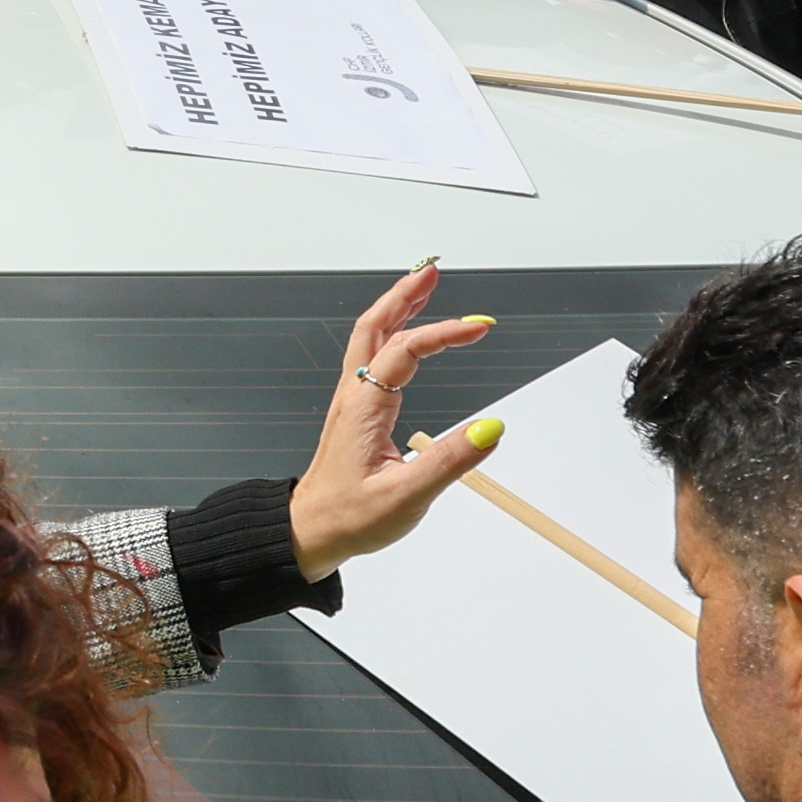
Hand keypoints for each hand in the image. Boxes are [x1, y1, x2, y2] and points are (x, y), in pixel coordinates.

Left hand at [292, 267, 504, 575]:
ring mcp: (353, 400)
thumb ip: (451, 461)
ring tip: (424, 286)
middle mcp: (354, 395)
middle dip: (406, 294)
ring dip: (398, 308)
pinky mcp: (356, 411)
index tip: (481, 326)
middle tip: (433, 270)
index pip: (406, 350)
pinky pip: (374, 356)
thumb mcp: (406, 496)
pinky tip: (408, 335)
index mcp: (364, 407)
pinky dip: (393, 333)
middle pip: (376, 326)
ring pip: (371, 338)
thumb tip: (492, 428)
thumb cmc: (350, 517)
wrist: (309, 531)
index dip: (444, 332)